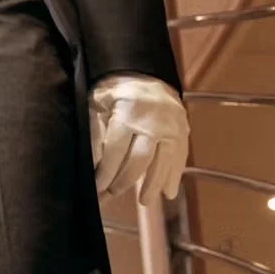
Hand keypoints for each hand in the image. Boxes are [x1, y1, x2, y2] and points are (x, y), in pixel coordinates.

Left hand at [91, 74, 189, 206]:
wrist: (142, 71)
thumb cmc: (112, 90)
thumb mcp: (95, 105)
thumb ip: (94, 133)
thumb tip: (91, 166)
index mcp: (127, 113)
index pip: (115, 153)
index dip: (105, 175)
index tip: (96, 191)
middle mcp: (153, 121)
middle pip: (139, 161)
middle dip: (124, 182)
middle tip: (111, 196)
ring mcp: (171, 125)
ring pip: (163, 162)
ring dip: (152, 185)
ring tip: (144, 202)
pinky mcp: (183, 128)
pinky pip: (179, 157)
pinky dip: (173, 175)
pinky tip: (168, 192)